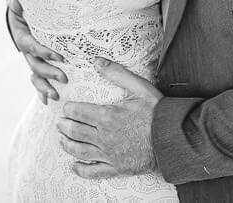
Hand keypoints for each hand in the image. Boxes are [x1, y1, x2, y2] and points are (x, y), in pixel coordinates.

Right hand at [7, 0, 66, 103]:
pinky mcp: (38, 63)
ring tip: (56, 96)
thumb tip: (16, 0)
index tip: (60, 57)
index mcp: (23, 36)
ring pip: (36, 75)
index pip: (32, 47)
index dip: (44, 52)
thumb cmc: (24, 7)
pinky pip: (38, 79)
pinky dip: (41, 91)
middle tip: (64, 78)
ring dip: (45, 87)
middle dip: (49, 73)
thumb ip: (17, 1)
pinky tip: (47, 102)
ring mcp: (32, 59)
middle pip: (35, 65)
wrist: (21, 13)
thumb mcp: (19, 2)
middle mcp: (27, 51)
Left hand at [57, 57, 161, 178]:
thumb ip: (116, 73)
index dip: (69, 109)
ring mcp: (110, 154)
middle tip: (59, 123)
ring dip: (67, 145)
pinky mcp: (117, 168)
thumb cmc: (157, 112)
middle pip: (75, 131)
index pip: (78, 112)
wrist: (173, 138)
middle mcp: (104, 137)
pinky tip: (74, 167)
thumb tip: (96, 61)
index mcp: (107, 116)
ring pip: (81, 151)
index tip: (65, 108)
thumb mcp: (139, 87)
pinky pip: (95, 172)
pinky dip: (82, 170)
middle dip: (64, 126)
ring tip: (61, 140)